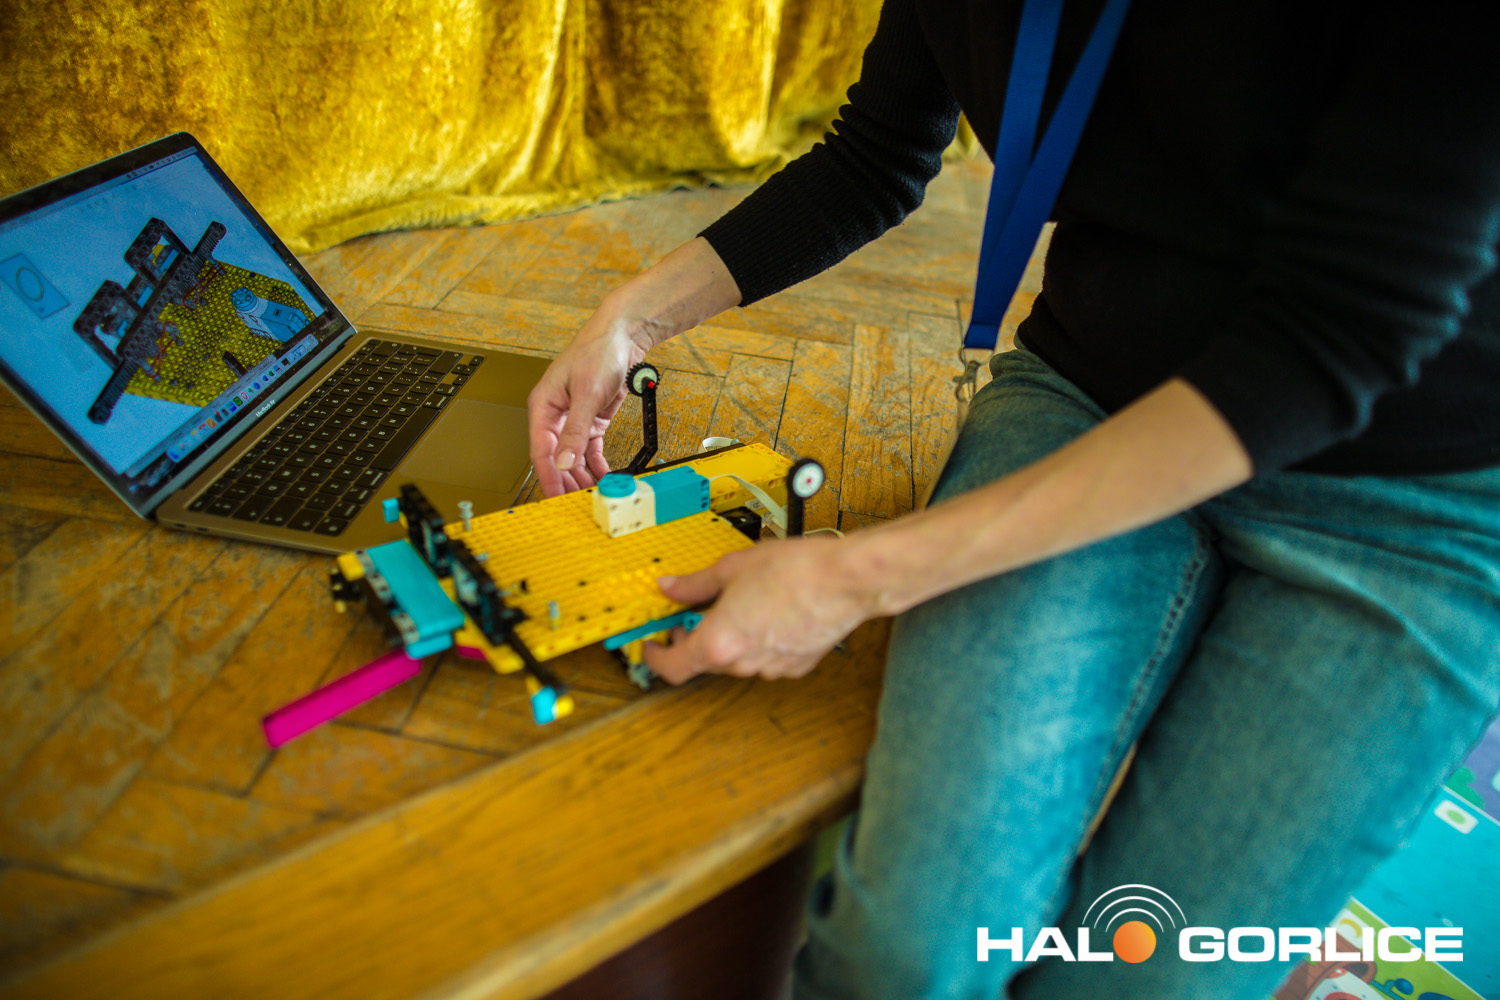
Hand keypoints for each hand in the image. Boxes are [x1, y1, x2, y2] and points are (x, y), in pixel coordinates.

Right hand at [527, 302, 653, 495]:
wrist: (622, 336)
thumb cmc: (597, 352)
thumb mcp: (586, 393)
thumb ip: (575, 430)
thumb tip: (564, 461)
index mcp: (543, 407)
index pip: (541, 451)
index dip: (548, 477)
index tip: (554, 497)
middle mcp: (556, 415)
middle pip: (557, 458)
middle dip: (565, 481)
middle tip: (575, 503)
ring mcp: (574, 419)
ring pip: (574, 457)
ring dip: (582, 476)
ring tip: (591, 494)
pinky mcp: (592, 420)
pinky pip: (590, 449)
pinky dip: (597, 465)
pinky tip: (604, 478)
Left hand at [642, 535, 875, 684]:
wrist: (846, 580)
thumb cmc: (795, 570)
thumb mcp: (732, 568)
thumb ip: (694, 584)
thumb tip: (669, 588)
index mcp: (719, 642)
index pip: (673, 668)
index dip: (655, 658)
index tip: (652, 644)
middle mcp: (743, 663)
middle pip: (705, 661)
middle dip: (696, 638)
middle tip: (694, 611)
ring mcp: (772, 668)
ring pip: (737, 659)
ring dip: (730, 639)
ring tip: (741, 604)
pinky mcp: (797, 667)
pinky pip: (766, 658)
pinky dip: (759, 641)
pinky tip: (770, 612)